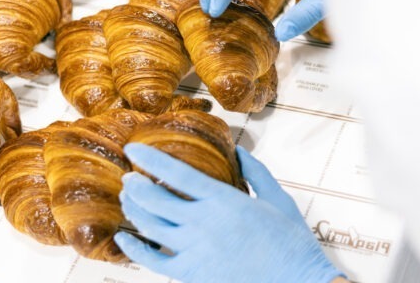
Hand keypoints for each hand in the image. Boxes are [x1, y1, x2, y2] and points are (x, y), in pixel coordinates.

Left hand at [115, 144, 344, 282]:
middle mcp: (204, 222)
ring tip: (127, 198)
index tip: (133, 149)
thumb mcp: (277, 196)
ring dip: (133, 210)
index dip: (151, 160)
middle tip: (128, 176)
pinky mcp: (193, 273)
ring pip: (150, 227)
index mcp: (224, 199)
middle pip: (155, 200)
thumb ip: (256, 171)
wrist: (296, 281)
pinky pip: (154, 260)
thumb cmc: (290, 238)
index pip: (178, 174)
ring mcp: (196, 250)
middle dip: (135, 185)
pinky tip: (123, 237)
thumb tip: (239, 150)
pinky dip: (135, 249)